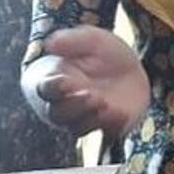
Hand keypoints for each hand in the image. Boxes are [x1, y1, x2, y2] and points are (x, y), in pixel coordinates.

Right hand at [24, 27, 149, 138]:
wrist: (127, 70)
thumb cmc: (99, 54)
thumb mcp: (90, 40)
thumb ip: (72, 40)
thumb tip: (51, 43)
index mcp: (54, 81)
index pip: (46, 89)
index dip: (53, 87)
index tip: (63, 81)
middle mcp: (64, 105)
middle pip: (59, 114)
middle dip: (74, 106)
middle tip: (91, 95)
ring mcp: (85, 118)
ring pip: (79, 127)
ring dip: (91, 118)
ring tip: (105, 104)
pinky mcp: (107, 126)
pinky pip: (107, 133)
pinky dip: (113, 127)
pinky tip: (123, 114)